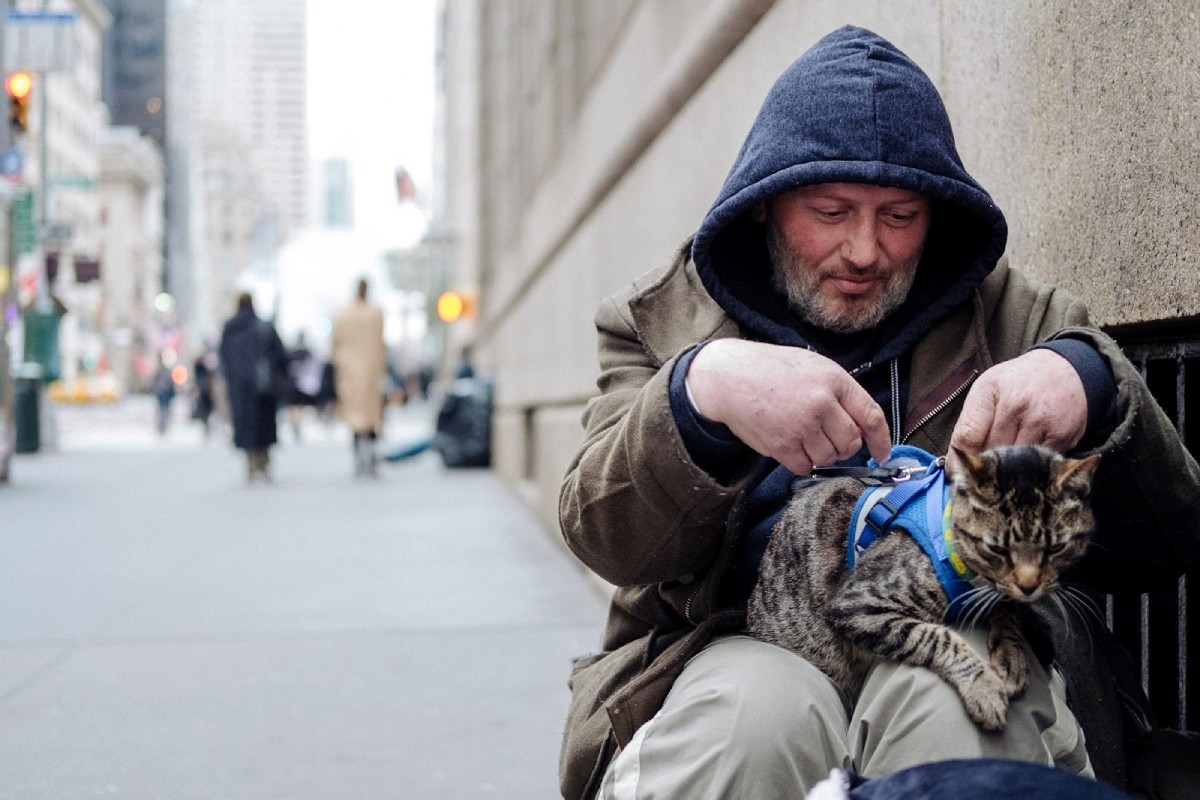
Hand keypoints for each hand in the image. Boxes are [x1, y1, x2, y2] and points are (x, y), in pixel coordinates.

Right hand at [686, 339, 891, 474]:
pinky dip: (801, 461)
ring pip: (828, 458)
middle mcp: (820, 403)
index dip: (881, 440)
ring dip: (820, 454)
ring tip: (803, 436)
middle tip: (827, 437)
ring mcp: (801, 426)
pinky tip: (789, 443)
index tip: (882, 453)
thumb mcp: (812, 367)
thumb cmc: (770, 370)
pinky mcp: (781, 445)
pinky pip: (804, 467)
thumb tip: (861, 428)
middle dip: (844, 446)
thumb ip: (839, 393)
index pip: (871, 416)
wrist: (728, 377)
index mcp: (834, 380)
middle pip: (850, 443)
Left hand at [949, 349, 1086, 458]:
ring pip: (1013, 465)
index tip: (957, 474)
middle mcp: (1015, 406)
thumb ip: (969, 423)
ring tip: (1007, 464)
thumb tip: (955, 466)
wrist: (1065, 370)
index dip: (959, 461)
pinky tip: (1030, 457)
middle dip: (984, 467)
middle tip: (984, 471)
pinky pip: (1037, 465)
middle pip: (990, 455)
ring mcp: (1040, 423)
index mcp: (989, 392)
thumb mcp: (986, 389)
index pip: (966, 437)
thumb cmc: (1018, 382)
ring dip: (1007, 471)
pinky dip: (1031, 468)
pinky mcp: (1062, 437)